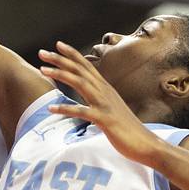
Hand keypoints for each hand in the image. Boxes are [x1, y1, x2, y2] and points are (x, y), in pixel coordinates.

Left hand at [39, 41, 158, 166]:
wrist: (146, 144)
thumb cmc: (127, 128)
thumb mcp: (112, 108)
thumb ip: (99, 99)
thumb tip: (87, 95)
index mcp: (105, 88)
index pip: (87, 65)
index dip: (72, 54)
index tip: (57, 45)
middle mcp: (105, 91)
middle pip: (80, 69)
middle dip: (60, 59)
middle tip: (41, 52)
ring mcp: (105, 104)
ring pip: (80, 83)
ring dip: (60, 75)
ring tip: (43, 70)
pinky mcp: (105, 119)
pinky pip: (82, 111)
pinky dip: (66, 108)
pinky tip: (51, 108)